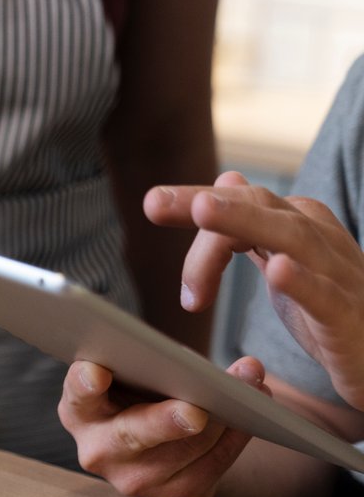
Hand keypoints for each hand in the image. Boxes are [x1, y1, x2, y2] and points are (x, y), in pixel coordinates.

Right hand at [58, 358, 271, 496]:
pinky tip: (252, 416)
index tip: (97, 372)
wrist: (154, 441)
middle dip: (165, 422)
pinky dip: (235, 438)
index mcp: (81, 412)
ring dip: (223, 420)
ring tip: (249, 388)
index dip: (86, 384)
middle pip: (132, 435)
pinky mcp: (172, 495)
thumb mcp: (132, 376)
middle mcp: (99, 451)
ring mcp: (134, 480)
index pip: (78, 395)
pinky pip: (211, 467)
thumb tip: (199, 368)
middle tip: (195, 412)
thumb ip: (149, 364)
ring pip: (184, 452)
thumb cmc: (140, 394)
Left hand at [145, 171, 363, 407]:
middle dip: (208, 203)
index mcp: (300, 227)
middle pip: (262, 207)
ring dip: (246, 221)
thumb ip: (254, 228)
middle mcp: (320, 241)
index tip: (152, 205)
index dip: (196, 201)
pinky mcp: (348, 317)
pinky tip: (277, 271)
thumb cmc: (331, 310)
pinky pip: (325, 295)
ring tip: (203, 212)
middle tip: (155, 202)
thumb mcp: (286, 263)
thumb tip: (226, 179)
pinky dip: (301, 282)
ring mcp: (339, 276)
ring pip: (292, 238)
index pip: (244, 200)